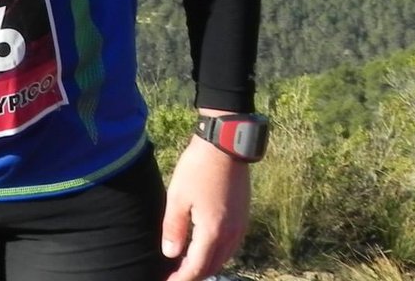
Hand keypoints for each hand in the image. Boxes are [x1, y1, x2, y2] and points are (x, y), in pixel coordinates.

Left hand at [161, 135, 251, 280]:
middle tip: (175, 275)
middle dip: (194, 274)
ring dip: (206, 265)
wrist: (225, 147)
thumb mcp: (177, 197)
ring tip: (187, 265)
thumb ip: (174, 228)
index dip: (181, 278)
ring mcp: (240, 226)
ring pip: (223, 257)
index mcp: (213, 232)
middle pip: (212, 266)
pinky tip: (205, 247)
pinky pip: (231, 245)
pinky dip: (217, 253)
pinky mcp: (243, 216)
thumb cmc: (197, 169)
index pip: (197, 267)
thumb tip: (170, 255)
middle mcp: (231, 234)